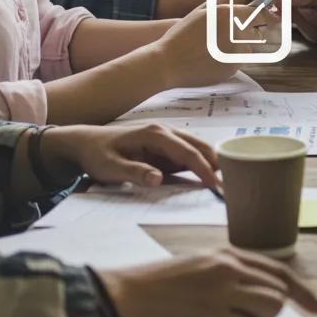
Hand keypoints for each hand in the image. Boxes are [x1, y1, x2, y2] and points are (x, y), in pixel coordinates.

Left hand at [43, 122, 219, 187]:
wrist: (85, 143)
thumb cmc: (97, 155)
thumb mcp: (110, 167)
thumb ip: (135, 173)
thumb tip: (159, 179)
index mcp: (156, 134)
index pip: (187, 152)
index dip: (203, 168)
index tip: (216, 184)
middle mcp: (166, 132)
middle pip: (198, 145)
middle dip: (216, 162)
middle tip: (231, 182)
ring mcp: (166, 138)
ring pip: (196, 148)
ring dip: (210, 162)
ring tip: (226, 180)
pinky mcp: (165, 147)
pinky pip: (187, 154)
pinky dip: (200, 163)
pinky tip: (208, 175)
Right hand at [99, 248, 316, 316]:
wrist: (124, 294)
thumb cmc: (157, 285)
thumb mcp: (200, 265)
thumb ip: (229, 274)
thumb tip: (255, 294)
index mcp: (229, 254)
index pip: (279, 270)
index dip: (302, 291)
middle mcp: (230, 267)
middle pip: (278, 293)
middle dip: (269, 315)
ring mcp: (222, 290)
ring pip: (269, 310)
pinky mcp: (210, 315)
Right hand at [150, 0, 279, 89]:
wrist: (167, 63)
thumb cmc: (184, 32)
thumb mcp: (207, 8)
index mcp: (232, 16)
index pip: (264, 14)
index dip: (268, 14)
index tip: (270, 14)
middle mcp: (239, 35)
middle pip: (257, 31)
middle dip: (248, 30)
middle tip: (224, 32)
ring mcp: (238, 55)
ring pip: (248, 47)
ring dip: (238, 45)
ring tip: (212, 46)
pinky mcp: (234, 70)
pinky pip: (239, 61)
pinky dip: (230, 58)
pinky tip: (210, 57)